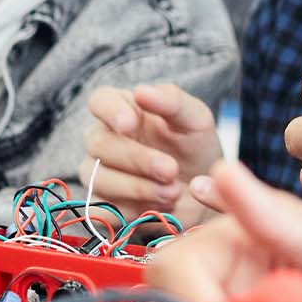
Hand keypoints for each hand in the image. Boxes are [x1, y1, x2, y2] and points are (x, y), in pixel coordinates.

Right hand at [80, 83, 222, 225]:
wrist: (203, 194)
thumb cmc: (195, 147)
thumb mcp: (196, 120)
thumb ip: (172, 102)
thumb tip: (140, 91)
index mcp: (123, 109)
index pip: (100, 101)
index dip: (110, 112)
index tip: (130, 125)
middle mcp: (103, 139)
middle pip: (99, 143)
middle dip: (137, 159)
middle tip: (171, 169)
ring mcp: (97, 173)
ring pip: (98, 178)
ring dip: (138, 187)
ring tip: (172, 192)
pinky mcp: (100, 206)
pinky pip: (102, 210)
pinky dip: (133, 211)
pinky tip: (158, 207)